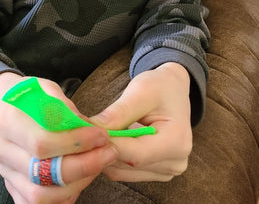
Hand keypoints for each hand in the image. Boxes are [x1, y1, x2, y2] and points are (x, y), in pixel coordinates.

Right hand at [0, 73, 117, 202]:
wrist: (7, 105)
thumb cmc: (31, 95)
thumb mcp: (48, 89)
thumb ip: (65, 107)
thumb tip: (88, 127)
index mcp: (8, 121)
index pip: (43, 142)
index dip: (76, 142)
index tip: (101, 135)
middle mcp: (2, 150)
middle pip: (42, 173)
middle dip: (83, 166)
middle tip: (108, 152)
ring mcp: (5, 172)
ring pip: (40, 195)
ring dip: (76, 185)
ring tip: (96, 166)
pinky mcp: (12, 186)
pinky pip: (35, 203)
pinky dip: (61, 198)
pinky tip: (79, 180)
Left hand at [90, 63, 191, 181]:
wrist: (172, 90)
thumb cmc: (159, 87)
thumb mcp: (141, 91)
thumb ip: (119, 112)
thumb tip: (94, 127)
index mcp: (177, 141)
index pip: (137, 153)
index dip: (109, 144)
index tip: (85, 131)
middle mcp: (175, 162)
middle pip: (128, 165)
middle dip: (102, 147)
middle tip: (81, 129)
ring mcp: (166, 171)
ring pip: (122, 172)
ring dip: (103, 154)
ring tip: (91, 133)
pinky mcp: (155, 172)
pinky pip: (124, 172)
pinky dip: (110, 157)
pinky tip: (104, 140)